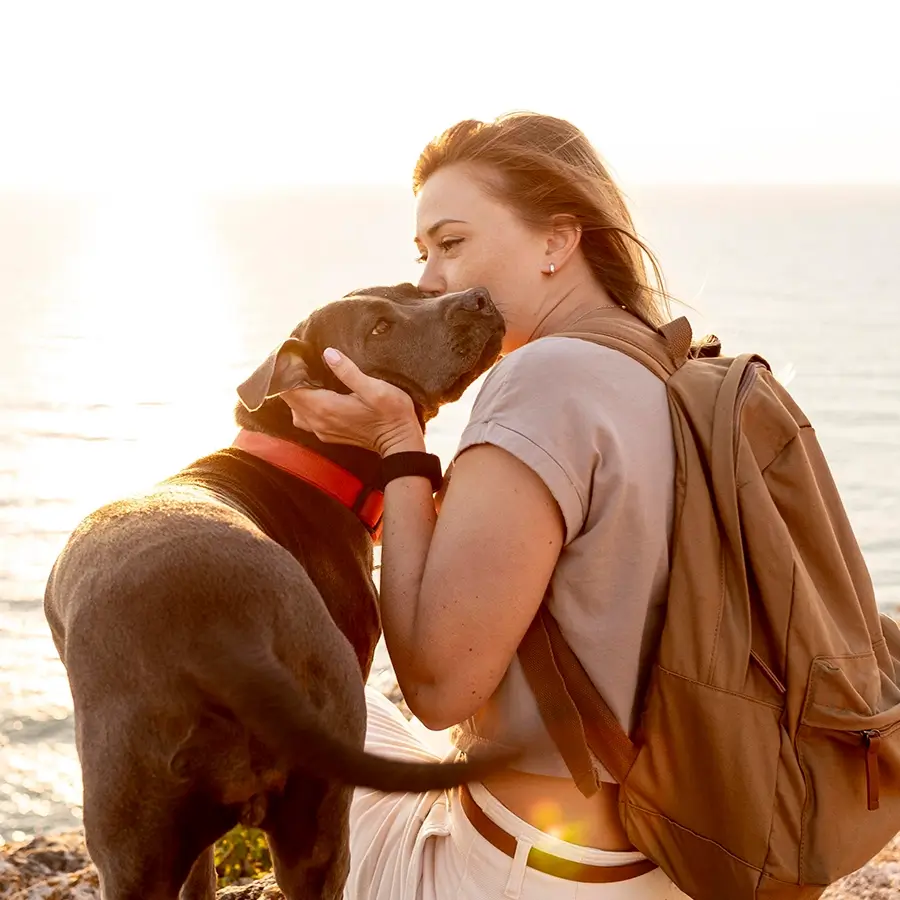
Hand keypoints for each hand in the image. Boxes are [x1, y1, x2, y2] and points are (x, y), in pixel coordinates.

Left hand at [279, 348, 424, 456]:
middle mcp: (318, 422)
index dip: (288, 372)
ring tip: (305, 375)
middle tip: (298, 360)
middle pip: (289, 399)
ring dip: (296, 393)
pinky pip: (304, 417)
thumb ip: (349, 371)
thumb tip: (328, 354)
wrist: (400, 441)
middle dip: (290, 380)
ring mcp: (322, 430)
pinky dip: (304, 404)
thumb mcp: (374, 388)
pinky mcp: (328, 434)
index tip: (295, 355)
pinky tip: (315, 392)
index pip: (291, 389)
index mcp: (326, 408)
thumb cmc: (391, 414)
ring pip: (295, 409)